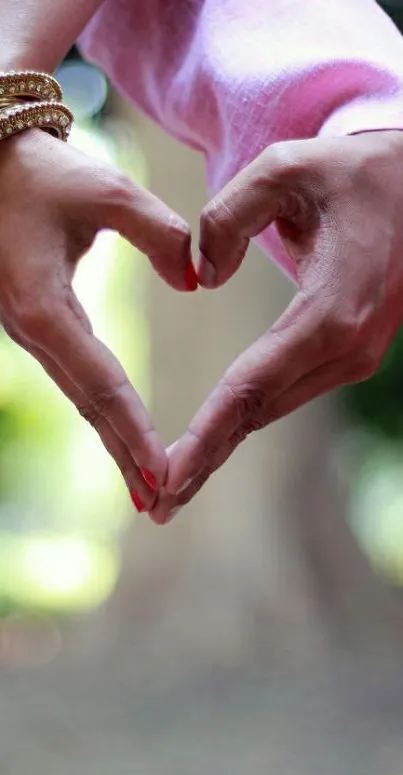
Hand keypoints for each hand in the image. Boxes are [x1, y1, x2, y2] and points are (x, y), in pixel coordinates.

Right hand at [0, 128, 194, 509]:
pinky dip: (105, 414)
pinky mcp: (39, 326)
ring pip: (82, 398)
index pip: (100, 382)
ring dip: (115, 442)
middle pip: (89, 406)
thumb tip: (196, 282)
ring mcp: (31, 332)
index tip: (160, 470)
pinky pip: (78, 379)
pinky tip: (125, 435)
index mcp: (44, 307)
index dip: (132, 429)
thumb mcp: (108, 192)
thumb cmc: (43, 174)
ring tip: (148, 487)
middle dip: (124, 456)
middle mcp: (33, 331)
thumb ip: (160, 234)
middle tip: (160, 503)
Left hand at [150, 129, 402, 521]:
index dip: (207, 435)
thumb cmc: (349, 174)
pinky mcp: (347, 353)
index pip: (253, 386)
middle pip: (260, 413)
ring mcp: (352, 356)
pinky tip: (214, 440)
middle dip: (207, 459)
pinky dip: (245, 419)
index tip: (170, 476)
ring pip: (273, 409)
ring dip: (223, 446)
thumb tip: (201, 278)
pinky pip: (285, 392)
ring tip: (175, 485)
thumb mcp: (285, 169)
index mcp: (331, 311)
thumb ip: (229, 216)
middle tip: (158, 506)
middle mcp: (346, 348)